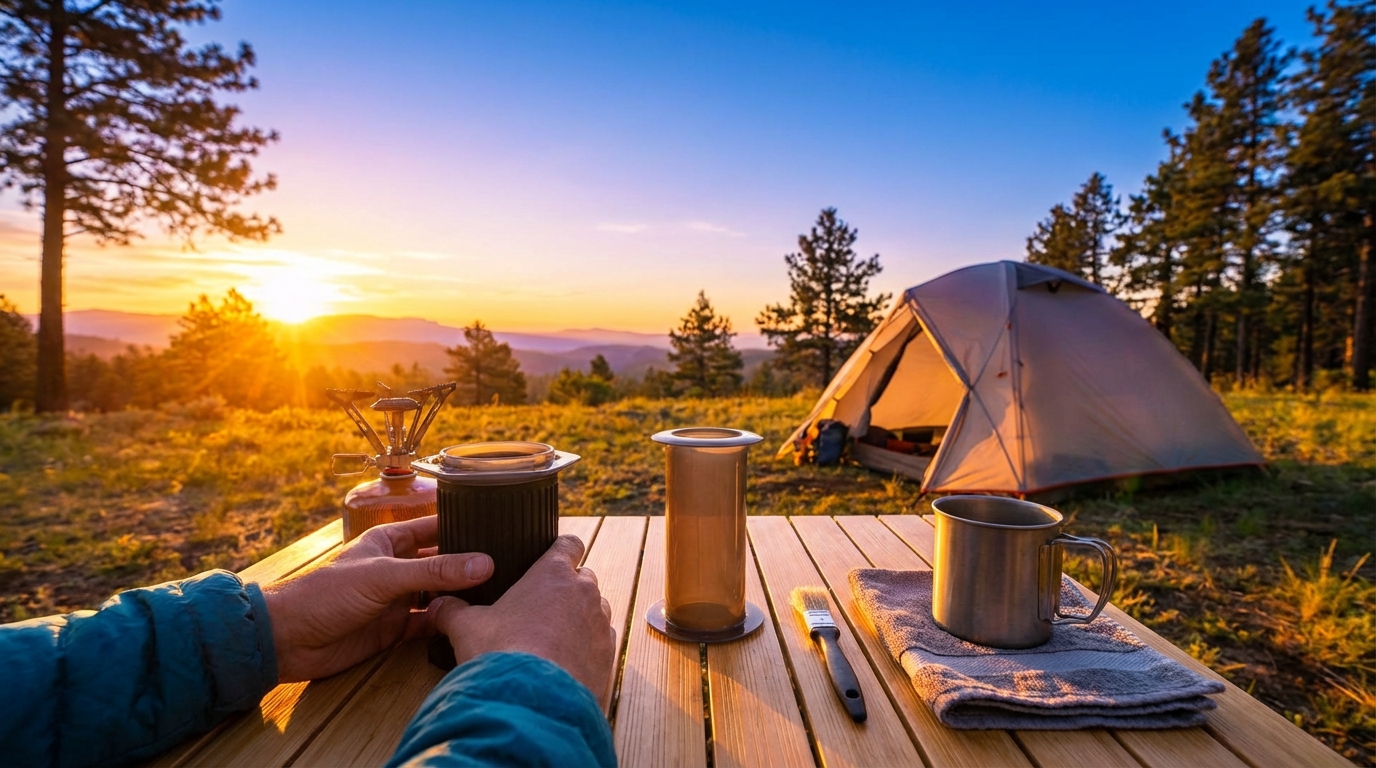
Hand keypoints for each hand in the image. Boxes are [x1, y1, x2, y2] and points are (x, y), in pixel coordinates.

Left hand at [258, 516, 492, 682]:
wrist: (287, 640)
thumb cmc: (325, 594)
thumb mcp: (384, 576)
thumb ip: (435, 570)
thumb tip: (484, 563)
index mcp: (390, 541)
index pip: (435, 527)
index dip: (463, 526)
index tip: (500, 528)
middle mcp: (397, 567)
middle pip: (442, 563)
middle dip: (469, 565)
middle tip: (510, 567)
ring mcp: (397, 599)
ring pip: (439, 594)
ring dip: (461, 597)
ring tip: (500, 595)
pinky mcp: (395, 630)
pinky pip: (429, 624)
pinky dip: (447, 624)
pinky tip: (470, 624)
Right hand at [430, 535, 615, 703]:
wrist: (531, 703)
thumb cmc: (502, 653)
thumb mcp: (467, 627)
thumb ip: (452, 611)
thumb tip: (437, 606)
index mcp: (555, 573)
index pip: (570, 543)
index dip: (560, 550)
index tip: (550, 559)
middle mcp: (585, 593)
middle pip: (583, 578)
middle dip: (566, 589)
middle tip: (540, 608)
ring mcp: (600, 624)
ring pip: (595, 610)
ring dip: (579, 618)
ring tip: (551, 639)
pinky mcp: (608, 656)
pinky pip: (600, 642)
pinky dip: (586, 648)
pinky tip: (563, 662)